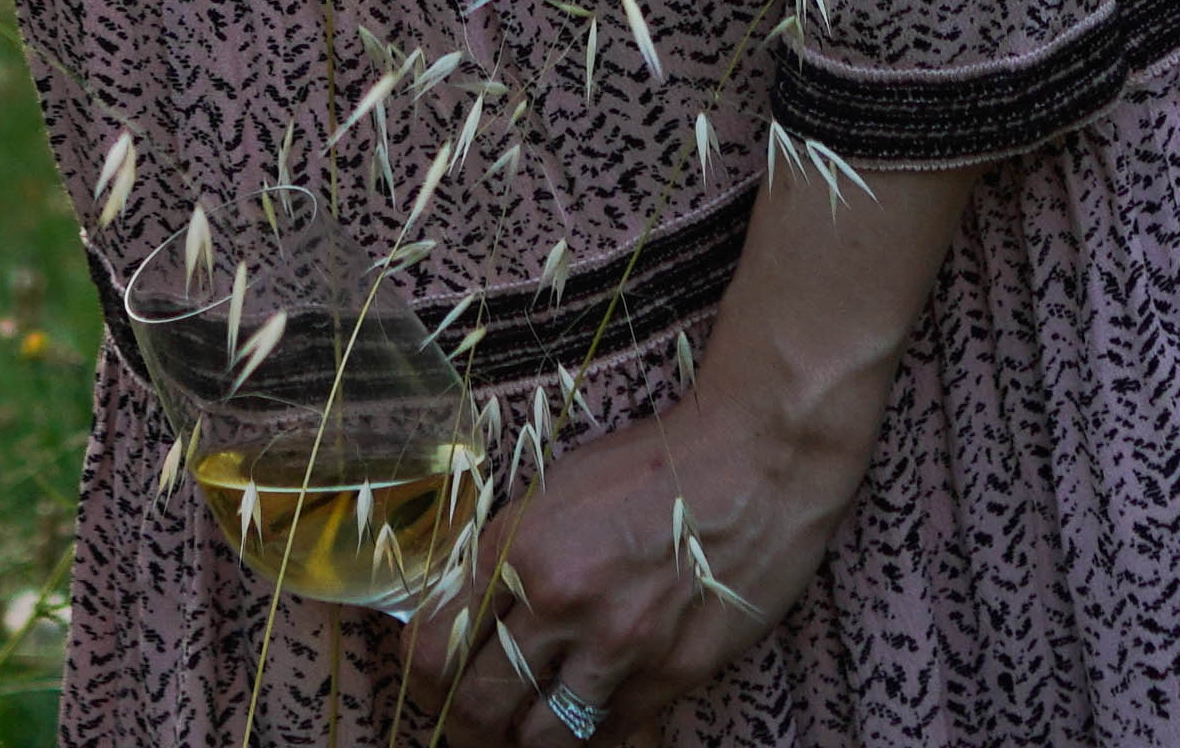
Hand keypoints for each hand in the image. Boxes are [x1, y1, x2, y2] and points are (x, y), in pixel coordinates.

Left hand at [406, 365, 877, 738]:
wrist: (758, 459)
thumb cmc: (655, 464)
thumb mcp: (557, 488)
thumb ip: (504, 551)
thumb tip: (456, 609)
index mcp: (520, 544)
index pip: (434, 644)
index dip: (421, 676)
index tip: (429, 679)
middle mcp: (562, 598)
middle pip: (476, 705)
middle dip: (462, 724)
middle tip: (468, 721)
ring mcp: (620, 643)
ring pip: (540, 738)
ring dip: (524, 738)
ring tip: (526, 726)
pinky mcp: (674, 672)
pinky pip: (609, 733)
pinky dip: (591, 733)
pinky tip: (589, 714)